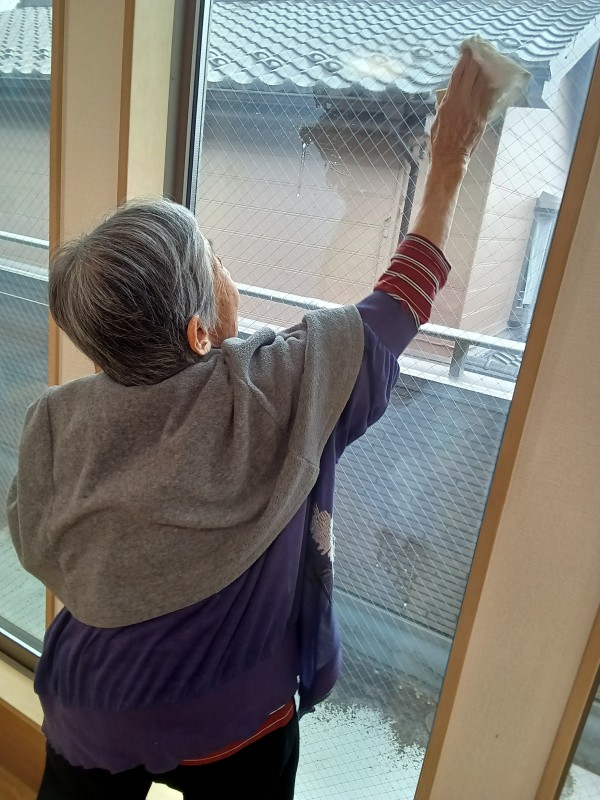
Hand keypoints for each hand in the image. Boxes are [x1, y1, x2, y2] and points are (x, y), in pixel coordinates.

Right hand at [429, 50, 494, 170]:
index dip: (463, 59)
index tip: (467, 49)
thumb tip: (452, 91)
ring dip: (485, 70)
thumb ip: (445, 102)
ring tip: (488, 62)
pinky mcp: (483, 116)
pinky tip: (492, 80)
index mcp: (450, 100)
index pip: (458, 73)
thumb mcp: (438, 117)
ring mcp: (475, 108)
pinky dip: (490, 86)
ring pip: (484, 82)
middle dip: (476, 60)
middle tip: (479, 51)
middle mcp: (464, 101)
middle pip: (473, 73)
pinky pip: (489, 96)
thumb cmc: (439, 140)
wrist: (451, 157)